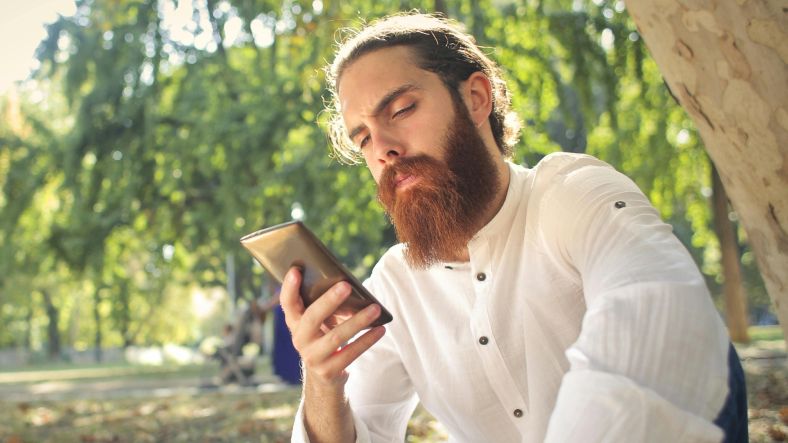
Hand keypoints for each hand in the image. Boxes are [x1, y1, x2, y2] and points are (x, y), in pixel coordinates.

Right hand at [280, 267, 385, 386]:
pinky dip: (367, 340)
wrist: (324, 376)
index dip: (289, 287)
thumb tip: (350, 288)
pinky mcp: (327, 371)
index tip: (296, 270)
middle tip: (347, 286)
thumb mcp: (320, 324)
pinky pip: (350, 354)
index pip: (288, 303)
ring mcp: (312, 357)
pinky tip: (380, 330)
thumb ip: (326, 307)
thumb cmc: (325, 338)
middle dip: (329, 300)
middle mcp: (300, 339)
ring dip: (358, 321)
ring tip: (375, 309)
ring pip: (335, 337)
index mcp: (295, 323)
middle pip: (312, 317)